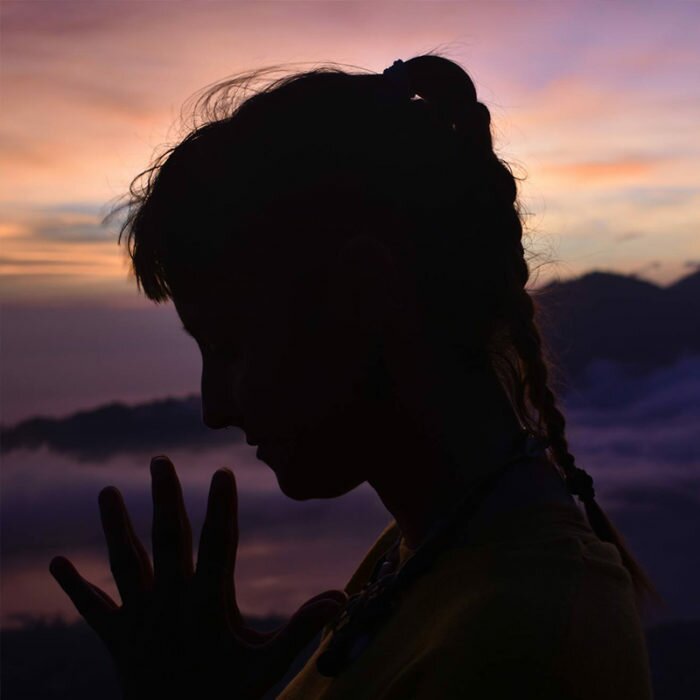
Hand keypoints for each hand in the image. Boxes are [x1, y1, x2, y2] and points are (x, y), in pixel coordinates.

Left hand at [49, 456, 346, 698]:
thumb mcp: (267, 668)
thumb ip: (301, 630)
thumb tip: (340, 598)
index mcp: (207, 605)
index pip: (218, 544)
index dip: (222, 507)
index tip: (222, 473)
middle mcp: (169, 604)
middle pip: (167, 540)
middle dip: (165, 497)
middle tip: (159, 460)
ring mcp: (139, 621)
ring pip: (126, 564)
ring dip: (116, 526)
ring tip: (106, 491)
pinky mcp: (117, 640)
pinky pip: (92, 610)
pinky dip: (74, 586)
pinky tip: (56, 563)